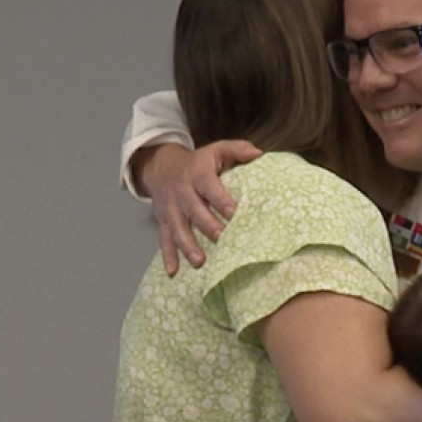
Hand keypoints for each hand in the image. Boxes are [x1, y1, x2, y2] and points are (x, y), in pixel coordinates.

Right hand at [134, 140, 262, 275]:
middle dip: (208, 227)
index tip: (235, 214)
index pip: (210, 187)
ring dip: (188, 246)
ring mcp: (171, 207)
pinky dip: (167, 256)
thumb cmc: (198, 161)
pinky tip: (173, 272)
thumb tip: (259, 154)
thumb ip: (238, 150)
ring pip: (177, 227)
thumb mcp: (217, 149)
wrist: (161, 166)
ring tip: (199, 262)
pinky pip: (163, 239)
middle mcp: (182, 191)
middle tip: (223, 240)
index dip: (222, 200)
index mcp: (197, 173)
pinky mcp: (162, 220)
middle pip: (194, 211)